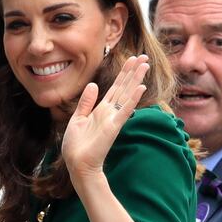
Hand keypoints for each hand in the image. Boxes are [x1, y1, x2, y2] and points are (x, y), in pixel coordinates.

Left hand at [61, 55, 148, 187]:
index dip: (124, 73)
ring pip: (127, 95)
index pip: (116, 87)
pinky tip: (141, 88)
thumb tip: (93, 85)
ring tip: (145, 65)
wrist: (77, 164)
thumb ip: (86, 102)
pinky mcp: (113, 127)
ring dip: (136, 79)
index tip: (132, 59)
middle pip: (124, 87)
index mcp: (101, 109)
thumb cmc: (76, 146)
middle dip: (133, 71)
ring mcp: (113, 119)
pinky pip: (124, 110)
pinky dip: (133, 99)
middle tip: (144, 56)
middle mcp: (110, 112)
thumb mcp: (77, 119)